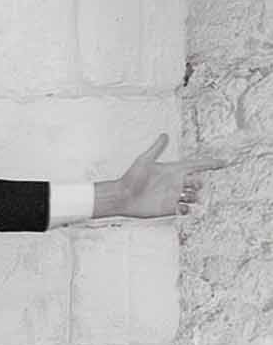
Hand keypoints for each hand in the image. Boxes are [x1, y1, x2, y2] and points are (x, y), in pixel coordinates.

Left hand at [94, 135, 225, 218]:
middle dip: (201, 182)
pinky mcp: (170, 208)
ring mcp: (174, 196)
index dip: (209, 164)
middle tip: (194, 183)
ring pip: (195, 196)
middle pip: (198, 181)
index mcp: (173, 170)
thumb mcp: (145, 160)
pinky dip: (188, 209)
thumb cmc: (131, 178)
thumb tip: (164, 135)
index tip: (223, 162)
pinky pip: (186, 209)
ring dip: (197, 196)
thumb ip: (156, 148)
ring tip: (191, 196)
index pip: (195, 165)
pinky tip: (184, 207)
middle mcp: (176, 182)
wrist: (123, 196)